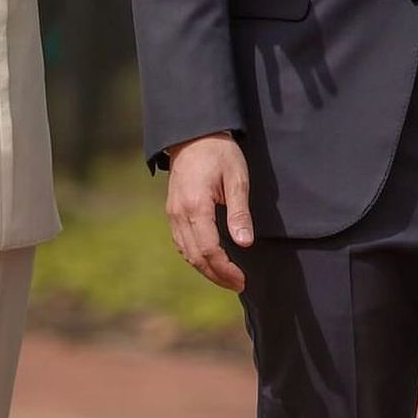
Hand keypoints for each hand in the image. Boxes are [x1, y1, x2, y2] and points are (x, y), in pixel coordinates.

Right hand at [166, 133, 253, 292]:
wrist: (194, 133)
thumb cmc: (219, 152)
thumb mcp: (236, 178)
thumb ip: (240, 212)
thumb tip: (245, 243)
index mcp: (196, 206)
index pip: (209, 249)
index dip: (225, 269)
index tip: (242, 280)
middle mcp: (179, 212)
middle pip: (195, 256)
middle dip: (216, 275)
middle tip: (238, 284)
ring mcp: (173, 211)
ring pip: (186, 251)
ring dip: (205, 268)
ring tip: (226, 276)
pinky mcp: (172, 209)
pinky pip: (180, 241)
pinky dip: (194, 255)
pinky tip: (208, 259)